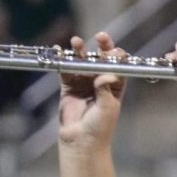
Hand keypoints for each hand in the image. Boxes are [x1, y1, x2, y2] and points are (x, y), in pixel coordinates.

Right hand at [58, 32, 126, 147]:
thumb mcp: (107, 107)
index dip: (116, 56)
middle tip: (101, 37)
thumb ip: (105, 89)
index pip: (118, 64)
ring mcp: (84, 81)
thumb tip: (104, 74)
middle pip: (101, 58)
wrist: (81, 140)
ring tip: (76, 42)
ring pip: (83, 61)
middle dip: (102, 46)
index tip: (114, 51)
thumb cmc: (100, 126)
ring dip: (80, 50)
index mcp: (116, 85)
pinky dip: (62, 60)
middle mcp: (100, 80)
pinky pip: (65, 69)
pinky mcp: (69, 85)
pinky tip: (58, 50)